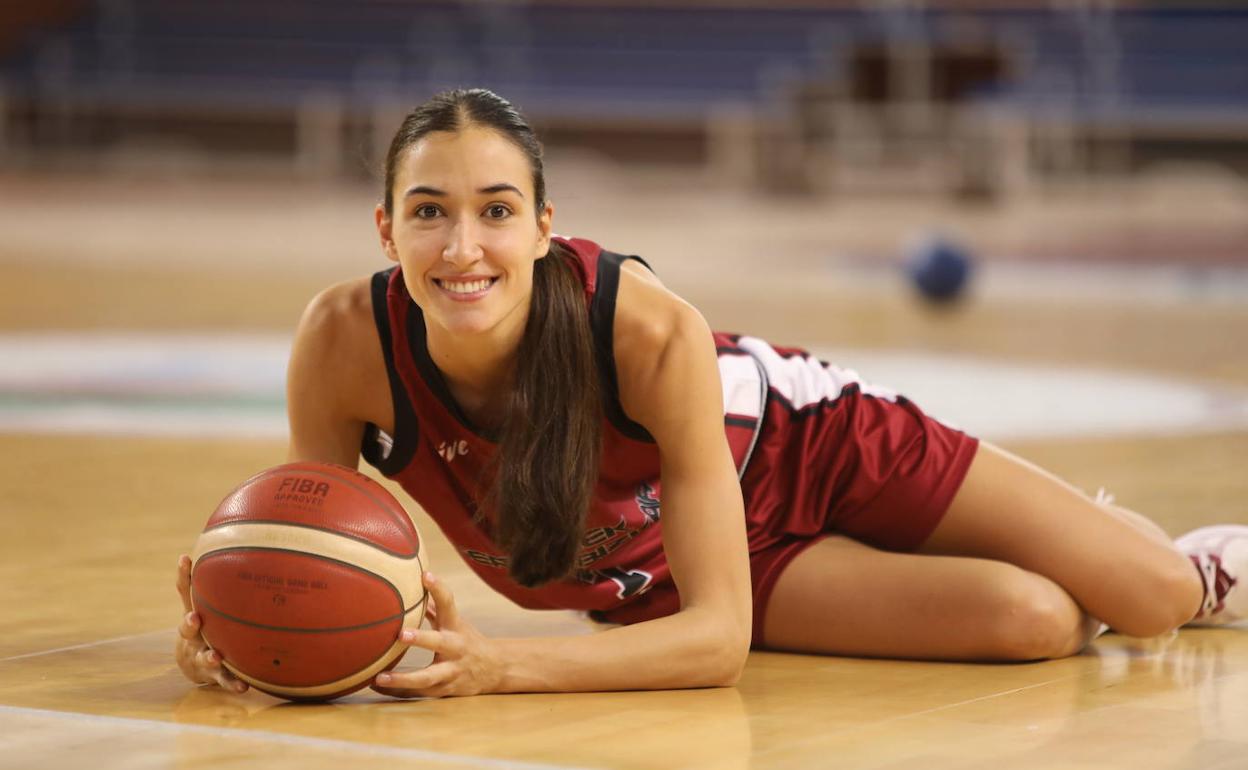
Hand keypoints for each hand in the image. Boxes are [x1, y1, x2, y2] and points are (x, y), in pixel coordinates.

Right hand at [174, 553, 248, 693]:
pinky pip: (224, 680)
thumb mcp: (201, 602)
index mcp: (194, 614)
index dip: (184, 575)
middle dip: (189, 623)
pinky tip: (245, 687)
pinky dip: (233, 683)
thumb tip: (216, 545)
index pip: (186, 591)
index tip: (185, 559)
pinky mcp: (215, 675)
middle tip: (195, 618)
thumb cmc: (204, 625)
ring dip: (209, 656)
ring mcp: (202, 655)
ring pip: (203, 657)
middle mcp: (194, 635)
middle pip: (186, 628)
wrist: (192, 664)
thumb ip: (208, 580)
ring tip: (215, 656)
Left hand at [371, 572, 502, 697]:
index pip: (448, 604)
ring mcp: (451, 671)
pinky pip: (419, 693)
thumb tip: (412, 584)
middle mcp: (455, 648)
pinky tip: (377, 687)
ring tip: (380, 677)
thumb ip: (434, 607)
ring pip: (427, 678)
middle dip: (421, 639)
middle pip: (439, 643)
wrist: (495, 669)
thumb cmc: (467, 640)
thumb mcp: (455, 621)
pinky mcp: (444, 690)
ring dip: (403, 679)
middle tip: (401, 634)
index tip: (425, 575)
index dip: (438, 589)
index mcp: (455, 626)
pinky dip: (398, 691)